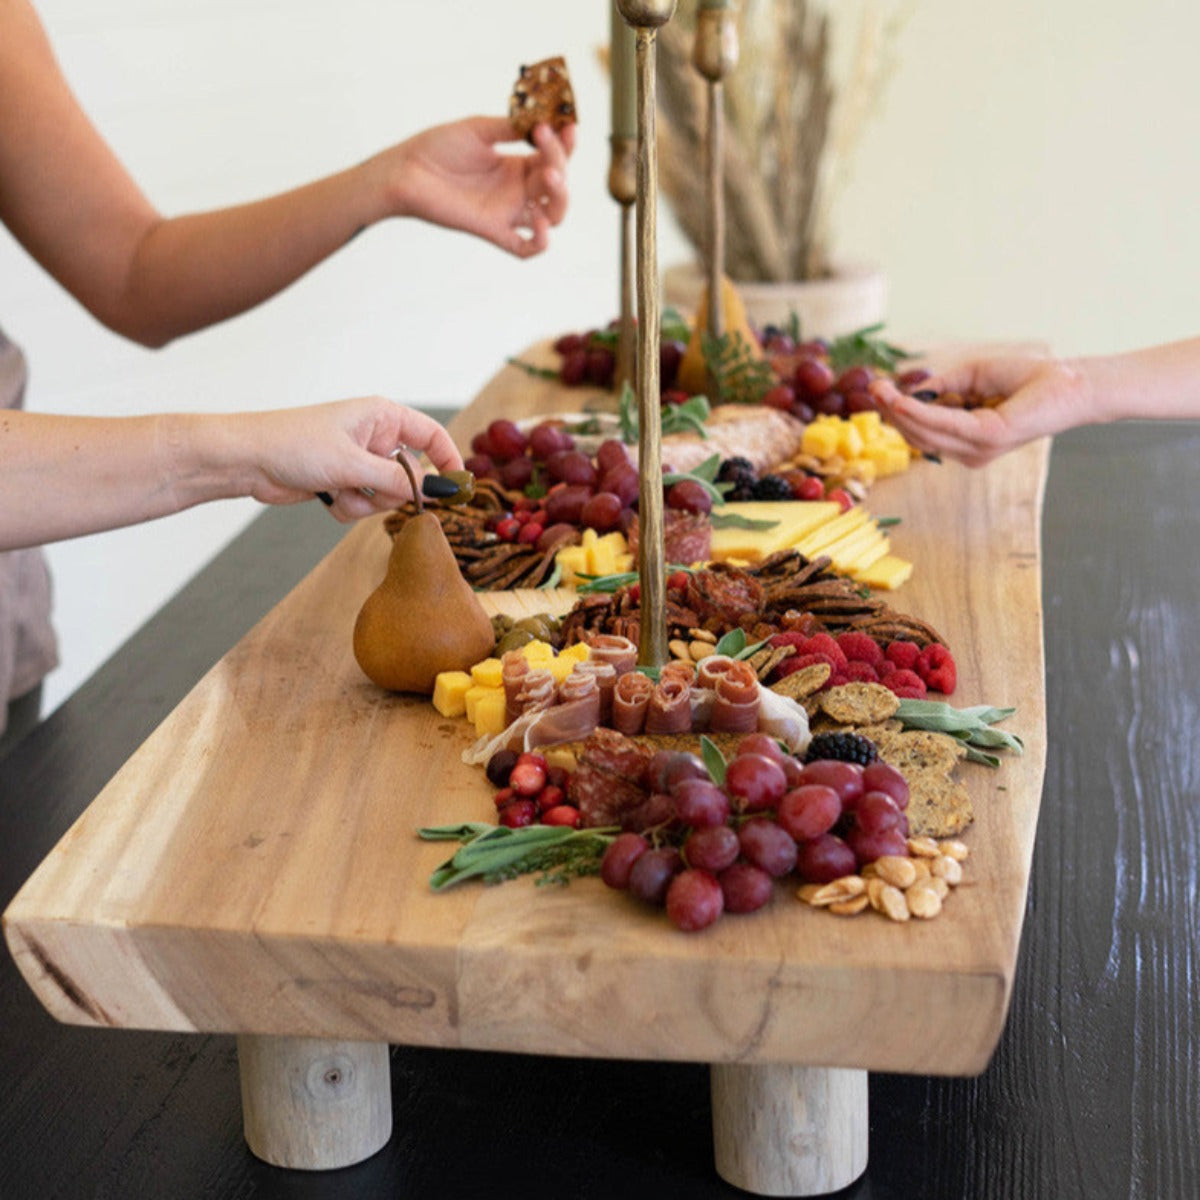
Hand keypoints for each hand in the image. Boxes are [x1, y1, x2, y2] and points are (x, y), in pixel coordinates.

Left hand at [240, 397, 462, 520]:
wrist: (247, 459)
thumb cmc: (294, 445)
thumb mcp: (353, 463)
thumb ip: (399, 480)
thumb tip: (436, 490)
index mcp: (382, 417)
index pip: (431, 435)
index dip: (448, 460)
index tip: (457, 487)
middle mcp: (374, 437)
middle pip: (411, 473)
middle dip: (394, 491)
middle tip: (377, 494)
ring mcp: (359, 461)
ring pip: (387, 494)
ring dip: (367, 502)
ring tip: (340, 492)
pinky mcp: (343, 481)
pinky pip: (364, 504)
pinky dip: (350, 507)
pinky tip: (327, 498)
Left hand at [379, 116, 575, 257]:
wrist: (407, 170)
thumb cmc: (437, 148)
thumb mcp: (478, 129)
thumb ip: (510, 127)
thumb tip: (541, 119)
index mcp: (517, 165)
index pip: (554, 159)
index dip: (565, 144)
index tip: (566, 125)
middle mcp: (517, 191)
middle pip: (558, 187)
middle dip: (561, 164)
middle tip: (547, 144)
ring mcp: (507, 212)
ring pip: (552, 217)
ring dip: (560, 198)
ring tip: (549, 178)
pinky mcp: (493, 231)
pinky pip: (525, 248)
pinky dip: (540, 242)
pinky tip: (537, 222)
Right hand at [870, 355, 1091, 466]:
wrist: (1071, 383)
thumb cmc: (1030, 378)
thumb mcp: (975, 376)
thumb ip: (945, 385)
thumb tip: (912, 390)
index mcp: (966, 440)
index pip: (923, 431)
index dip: (898, 412)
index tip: (878, 389)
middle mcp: (969, 451)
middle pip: (918, 436)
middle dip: (892, 413)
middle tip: (873, 388)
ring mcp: (978, 448)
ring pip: (926, 433)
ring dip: (899, 412)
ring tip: (880, 390)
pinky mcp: (987, 437)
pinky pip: (944, 425)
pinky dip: (920, 412)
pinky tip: (902, 401)